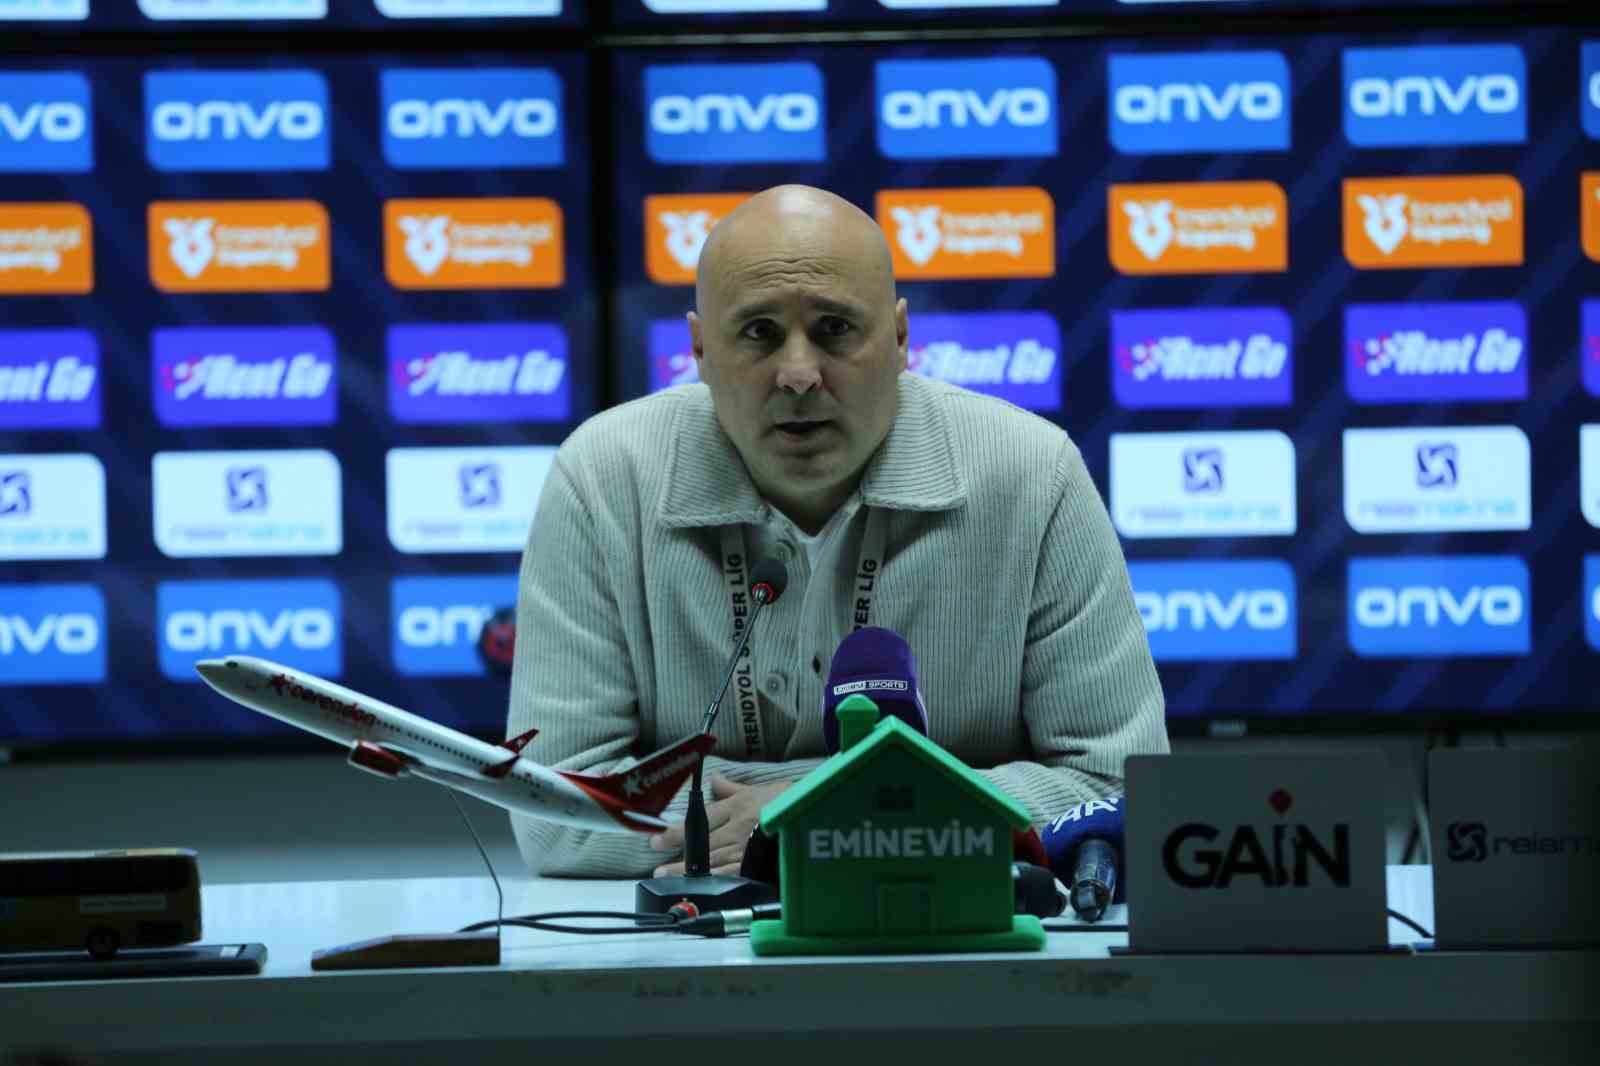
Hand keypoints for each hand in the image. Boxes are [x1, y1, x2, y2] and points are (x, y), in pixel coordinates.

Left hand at [650, 774, 792, 876]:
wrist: (814, 814)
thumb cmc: (789, 800)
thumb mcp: (759, 788)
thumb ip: (732, 788)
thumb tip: (716, 780)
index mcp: (737, 806)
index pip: (699, 819)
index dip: (675, 831)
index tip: (657, 840)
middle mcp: (737, 827)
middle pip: (701, 844)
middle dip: (677, 857)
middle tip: (657, 867)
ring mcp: (747, 848)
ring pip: (711, 862)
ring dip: (688, 872)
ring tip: (669, 878)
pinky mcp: (758, 864)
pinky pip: (731, 875)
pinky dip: (714, 881)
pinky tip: (700, 887)